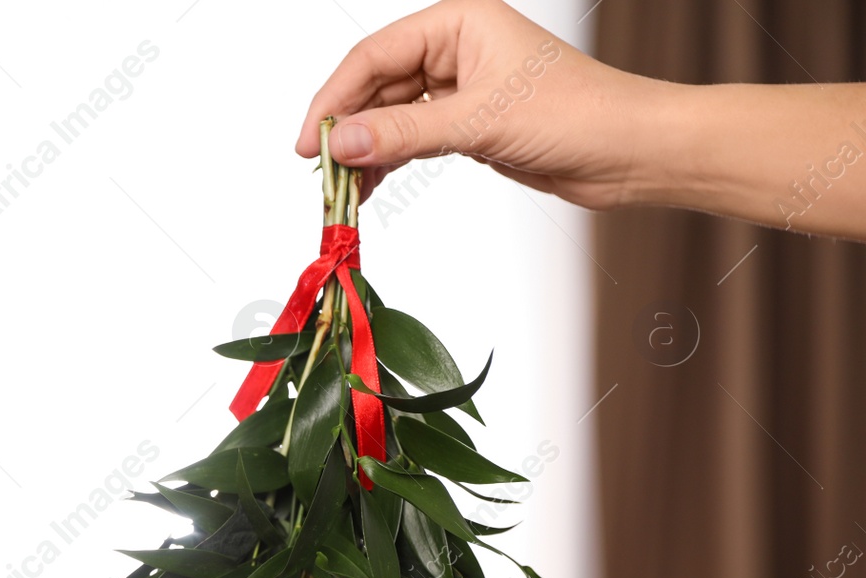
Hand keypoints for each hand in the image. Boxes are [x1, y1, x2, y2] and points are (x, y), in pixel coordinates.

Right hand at [296, 0, 669, 210]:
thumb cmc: (579, 114)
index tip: (311, 144)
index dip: (336, 99)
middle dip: (348, 130)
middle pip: (377, 87)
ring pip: (391, 117)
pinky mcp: (468, 124)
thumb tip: (342, 144)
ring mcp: (461, 88)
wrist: (631, 152)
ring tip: (341, 190)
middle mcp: (456, 48)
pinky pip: (411, 139)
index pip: (374, 56)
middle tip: (320, 173)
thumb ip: (405, 132)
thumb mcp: (479, 121)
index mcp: (459, 22)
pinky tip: (369, 187)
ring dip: (365, 152)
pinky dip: (389, 163)